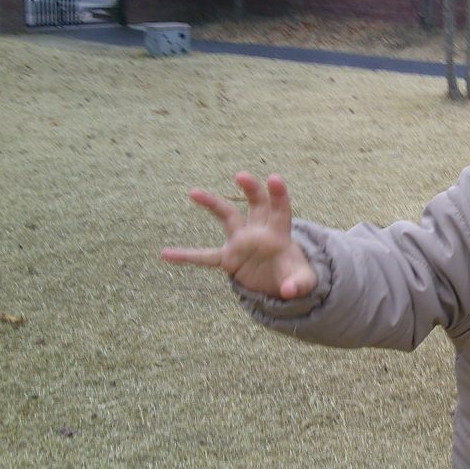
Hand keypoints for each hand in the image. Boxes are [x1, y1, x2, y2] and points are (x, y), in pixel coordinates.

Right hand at [161, 172, 317, 299]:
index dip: (278, 194)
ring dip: (212, 204)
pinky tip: (166, 254)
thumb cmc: (294, 276)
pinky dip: (187, 256)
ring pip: (227, 217)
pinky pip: (205, 257)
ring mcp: (242, 242)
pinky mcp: (229, 258)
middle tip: (241, 176)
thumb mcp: (303, 282)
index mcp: (279, 233)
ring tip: (194, 192)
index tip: (273, 178)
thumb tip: (288, 292)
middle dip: (251, 189)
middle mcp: (259, 231)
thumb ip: (298, 285)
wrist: (279, 283)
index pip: (280, 210)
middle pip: (256, 204)